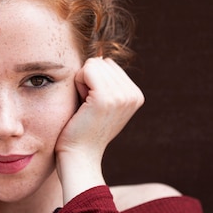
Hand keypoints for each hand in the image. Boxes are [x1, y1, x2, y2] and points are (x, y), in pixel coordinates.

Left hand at [55, 57, 144, 201]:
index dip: (92, 82)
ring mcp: (122, 96)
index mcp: (135, 95)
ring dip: (80, 83)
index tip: (92, 105)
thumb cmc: (83, 129)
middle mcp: (133, 94)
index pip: (107, 64)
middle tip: (86, 107)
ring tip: (85, 107)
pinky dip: (77, 84)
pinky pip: (86, 70)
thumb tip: (99, 56)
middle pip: (100, 62)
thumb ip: (105, 82)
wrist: (80, 156)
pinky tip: (81, 105)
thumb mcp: (101, 104)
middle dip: (86, 81)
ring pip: (92, 65)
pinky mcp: (106, 98)